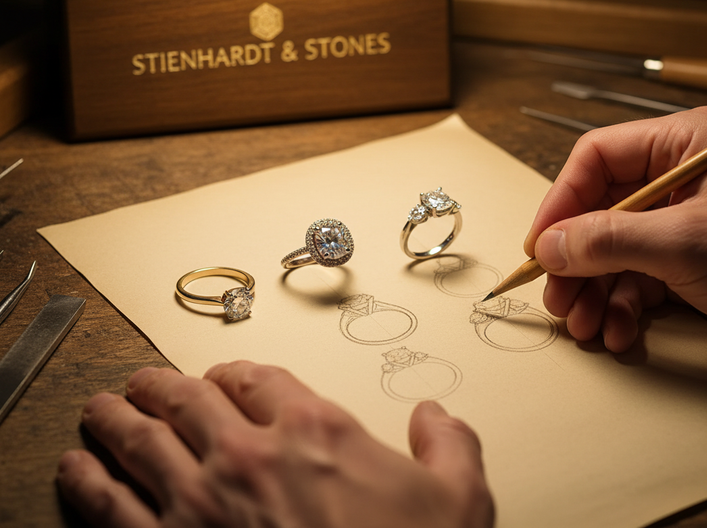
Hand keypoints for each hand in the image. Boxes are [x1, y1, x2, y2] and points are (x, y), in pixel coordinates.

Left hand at [57, 362, 493, 527]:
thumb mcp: (459, 500)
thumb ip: (451, 445)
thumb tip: (438, 418)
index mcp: (315, 430)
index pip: (258, 377)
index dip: (235, 372)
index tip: (224, 377)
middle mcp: (252, 453)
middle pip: (189, 397)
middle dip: (163, 384)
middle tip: (147, 381)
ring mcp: (203, 500)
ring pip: (142, 438)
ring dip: (117, 417)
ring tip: (103, 408)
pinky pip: (111, 504)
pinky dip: (88, 480)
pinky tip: (76, 470)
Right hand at [524, 106, 706, 356]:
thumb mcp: (687, 244)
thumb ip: (609, 240)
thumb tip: (549, 246)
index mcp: (684, 144)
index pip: (597, 159)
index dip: (561, 201)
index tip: (540, 245)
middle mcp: (678, 177)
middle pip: (598, 210)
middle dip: (575, 259)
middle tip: (557, 295)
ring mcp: (681, 221)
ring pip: (611, 249)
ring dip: (592, 290)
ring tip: (583, 324)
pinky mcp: (685, 260)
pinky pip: (634, 277)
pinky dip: (619, 306)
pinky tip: (618, 331)